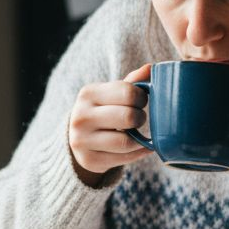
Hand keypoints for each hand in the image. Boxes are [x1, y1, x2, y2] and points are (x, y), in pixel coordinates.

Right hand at [68, 63, 152, 185]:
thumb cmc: (103, 110)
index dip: (142, 98)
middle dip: (140, 118)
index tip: (141, 101)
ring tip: (136, 134)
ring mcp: (82, 140)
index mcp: (88, 93)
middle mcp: (81, 116)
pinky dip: (137, 153)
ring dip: (139, 139)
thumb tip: (151, 68)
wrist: (77, 138)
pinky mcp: (89, 160)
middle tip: (139, 118)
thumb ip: (132, 82)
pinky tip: (138, 147)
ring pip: (126, 142)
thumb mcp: (112, 93)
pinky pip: (124, 159)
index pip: (127, 92)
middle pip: (128, 117)